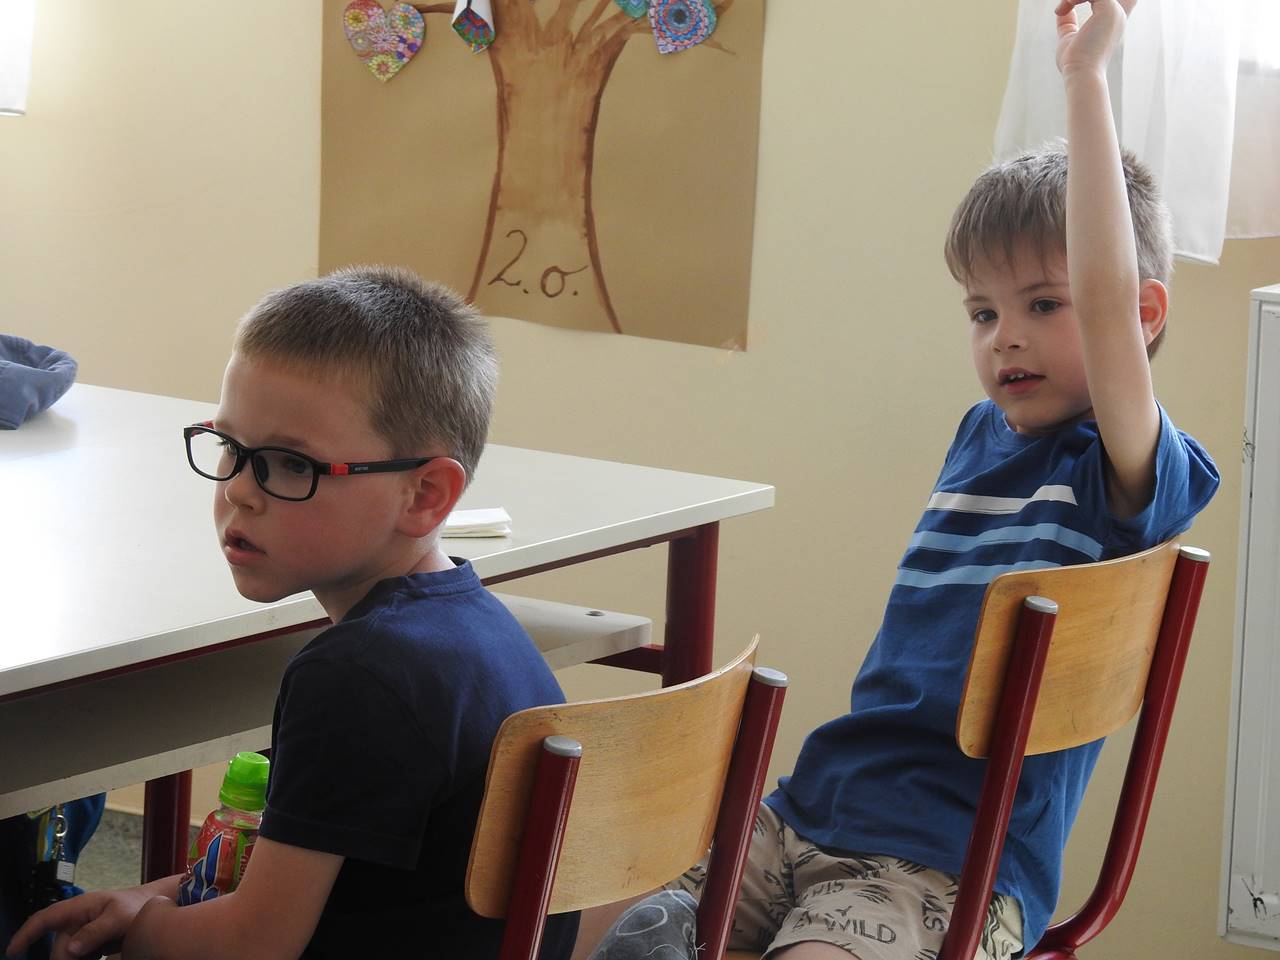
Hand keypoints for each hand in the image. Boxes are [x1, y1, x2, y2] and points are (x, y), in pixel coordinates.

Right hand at [6, 886, 157, 959]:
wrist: (156, 907)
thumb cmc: (139, 906)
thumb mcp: (119, 917)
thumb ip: (95, 932)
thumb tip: (70, 949)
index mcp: (79, 907)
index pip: (45, 919)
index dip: (26, 934)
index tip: (12, 951)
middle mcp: (77, 920)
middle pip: (58, 946)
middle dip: (63, 959)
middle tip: (86, 959)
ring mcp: (83, 932)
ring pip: (68, 955)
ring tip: (94, 957)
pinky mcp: (91, 944)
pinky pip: (79, 958)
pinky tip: (93, 959)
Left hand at [1054, 0, 1134, 78]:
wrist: (1081, 74)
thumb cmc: (1074, 62)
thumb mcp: (1069, 37)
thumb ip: (1068, 22)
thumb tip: (1061, 10)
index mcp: (1111, 21)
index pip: (1122, 0)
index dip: (1094, 2)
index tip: (1073, 5)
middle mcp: (1117, 15)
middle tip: (1067, 4)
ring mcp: (1116, 11)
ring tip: (1063, 7)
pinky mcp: (1109, 9)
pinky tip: (1064, 7)